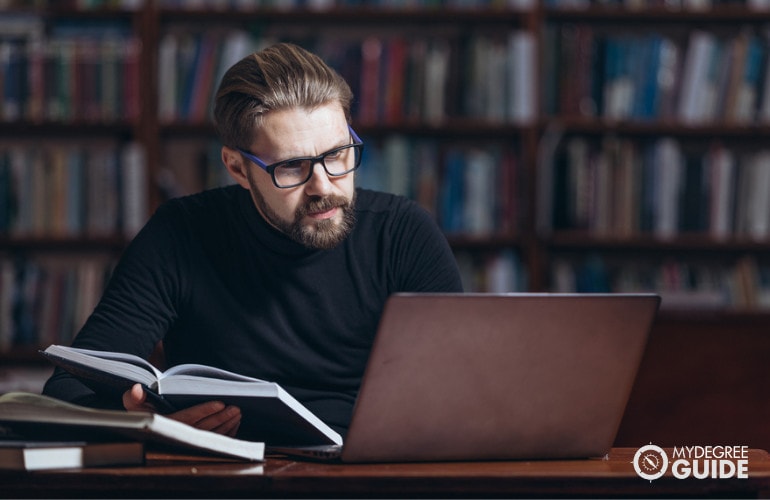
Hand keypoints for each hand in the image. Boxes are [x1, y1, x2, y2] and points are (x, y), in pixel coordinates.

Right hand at [123, 384, 241, 436]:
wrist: (146, 424)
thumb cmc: (141, 412)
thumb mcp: (133, 406)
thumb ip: (133, 398)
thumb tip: (136, 389)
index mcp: (162, 427)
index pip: (185, 419)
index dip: (203, 411)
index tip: (220, 403)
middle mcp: (174, 439)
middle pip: (201, 429)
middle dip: (220, 419)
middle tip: (236, 408)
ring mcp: (186, 445)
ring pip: (210, 437)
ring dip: (226, 425)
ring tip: (238, 413)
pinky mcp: (195, 447)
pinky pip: (213, 444)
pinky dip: (226, 434)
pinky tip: (234, 424)